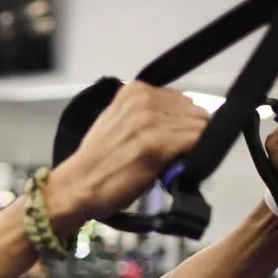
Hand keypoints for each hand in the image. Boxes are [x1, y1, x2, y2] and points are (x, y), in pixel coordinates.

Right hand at [47, 83, 208, 232]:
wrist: (77, 187)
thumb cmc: (96, 163)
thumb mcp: (116, 122)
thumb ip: (144, 113)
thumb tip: (176, 119)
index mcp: (133, 91)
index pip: (183, 99)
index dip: (181, 122)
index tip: (168, 139)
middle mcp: (143, 100)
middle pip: (195, 111)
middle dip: (188, 132)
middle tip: (169, 153)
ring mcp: (150, 121)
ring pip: (200, 126)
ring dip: (190, 146)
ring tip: (166, 160)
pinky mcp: (157, 144)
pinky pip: (198, 142)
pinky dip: (194, 156)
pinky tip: (173, 166)